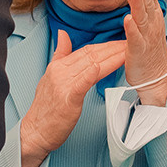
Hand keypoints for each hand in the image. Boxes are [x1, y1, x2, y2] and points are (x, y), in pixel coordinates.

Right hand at [18, 31, 126, 166]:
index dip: (105, 45)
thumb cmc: (46, 109)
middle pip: (91, 54)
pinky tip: (103, 66)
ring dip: (111, 57)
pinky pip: (82, 82)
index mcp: (58, 66)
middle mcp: (60, 72)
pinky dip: (92, 73)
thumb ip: (60, 55)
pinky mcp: (68, 99)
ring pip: (91, 65)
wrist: (35, 132)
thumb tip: (63, 34)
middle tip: (131, 43)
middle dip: (113, 48)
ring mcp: (63, 84)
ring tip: (127, 52)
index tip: (121, 42)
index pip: (86, 50)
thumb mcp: (50, 76)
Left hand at [120, 0, 166, 106]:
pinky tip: (127, 19)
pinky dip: (132, 29)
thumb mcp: (146, 24)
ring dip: (138, 2)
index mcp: (153, 17)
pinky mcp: (139, 50)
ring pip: (142, 16)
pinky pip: (135, 38)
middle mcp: (152, 24)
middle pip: (147, 0)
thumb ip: (139, 5)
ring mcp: (147, 37)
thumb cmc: (149, 50)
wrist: (156, 77)